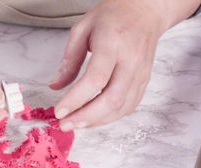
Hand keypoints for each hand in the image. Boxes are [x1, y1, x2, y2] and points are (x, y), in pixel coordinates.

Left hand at [49, 0, 199, 130]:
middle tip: (65, 125)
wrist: (144, 11)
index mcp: (113, 44)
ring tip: (76, 124)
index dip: (76, 99)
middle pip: (111, 99)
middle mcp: (130, 61)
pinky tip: (94, 119)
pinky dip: (110, 118)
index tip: (59, 111)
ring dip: (97, 121)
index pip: (95, 79)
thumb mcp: (82, 29)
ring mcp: (140, 73)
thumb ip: (69, 60)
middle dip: (86, 117)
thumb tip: (56, 86)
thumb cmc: (113, 16)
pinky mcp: (144, 82)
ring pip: (121, 107)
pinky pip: (129, 106)